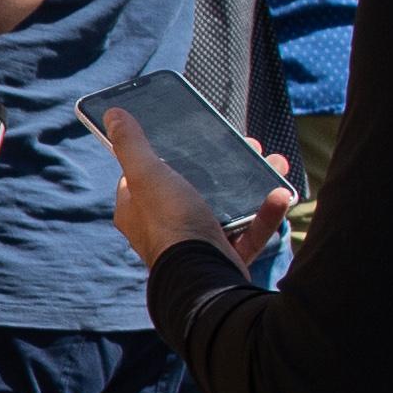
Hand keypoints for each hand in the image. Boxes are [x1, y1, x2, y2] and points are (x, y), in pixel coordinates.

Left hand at [90, 104, 285, 271]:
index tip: (191, 136)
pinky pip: (249, 232)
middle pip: (195, 187)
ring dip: (252, 182)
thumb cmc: (172, 225)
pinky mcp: (224, 257)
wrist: (204, 278)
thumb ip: (131, 145)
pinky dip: (266, 213)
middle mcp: (164, 229)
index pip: (146, 175)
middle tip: (247, 144)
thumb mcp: (147, 175)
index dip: (166, 154)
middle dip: (224, 164)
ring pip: (228, 206)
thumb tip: (113, 114)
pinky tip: (280, 194)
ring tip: (273, 162)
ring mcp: (196, 244)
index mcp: (138, 211)